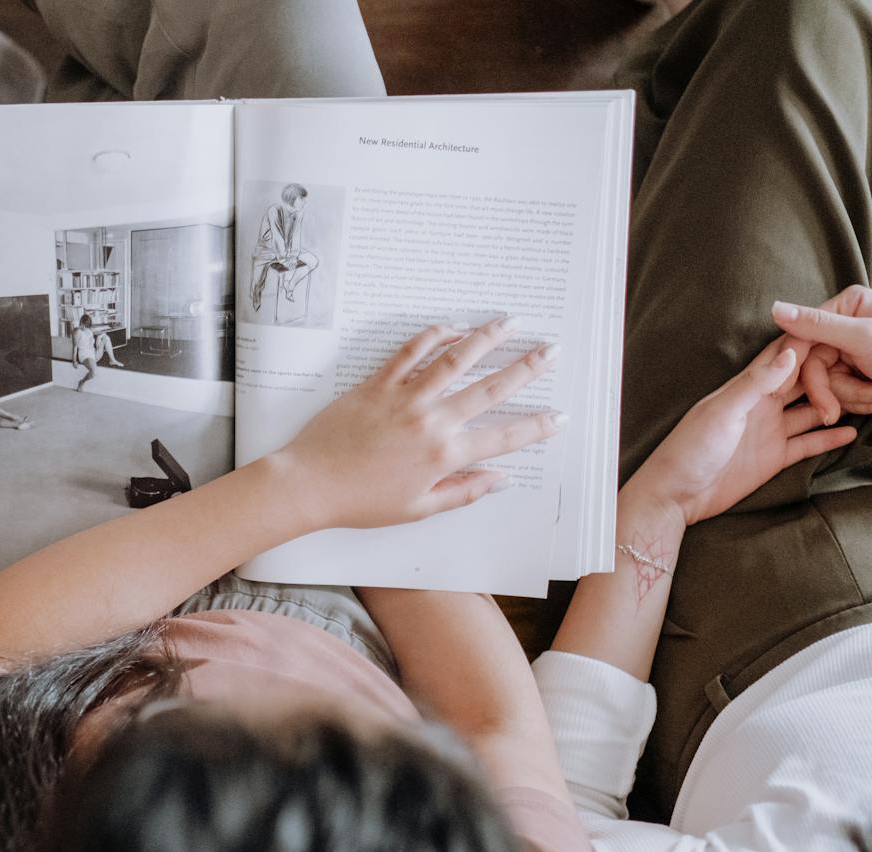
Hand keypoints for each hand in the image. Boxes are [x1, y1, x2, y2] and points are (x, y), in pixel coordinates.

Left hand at [280, 318, 564, 530]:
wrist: (311, 485)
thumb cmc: (362, 502)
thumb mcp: (418, 509)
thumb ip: (462, 491)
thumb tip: (499, 479)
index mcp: (444, 456)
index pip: (504, 438)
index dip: (537, 427)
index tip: (560, 415)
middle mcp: (431, 422)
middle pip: (490, 388)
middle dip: (526, 367)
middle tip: (551, 350)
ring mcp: (405, 398)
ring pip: (454, 360)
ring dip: (487, 338)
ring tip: (510, 323)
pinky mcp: (377, 384)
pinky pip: (410, 352)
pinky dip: (433, 335)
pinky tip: (453, 326)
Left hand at [624, 337, 858, 526]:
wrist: (676, 496)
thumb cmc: (689, 450)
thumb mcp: (723, 412)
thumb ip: (756, 384)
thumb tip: (790, 351)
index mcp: (747, 387)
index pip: (783, 356)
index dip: (810, 341)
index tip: (843, 326)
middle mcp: (762, 405)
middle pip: (804, 381)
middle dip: (834, 371)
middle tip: (870, 362)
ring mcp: (769, 430)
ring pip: (812, 411)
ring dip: (839, 404)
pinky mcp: (773, 457)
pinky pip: (807, 443)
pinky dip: (829, 437)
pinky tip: (854, 430)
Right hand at [770, 287, 871, 435]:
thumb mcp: (863, 339)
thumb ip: (816, 325)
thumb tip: (774, 308)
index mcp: (849, 304)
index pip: (803, 334)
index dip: (797, 366)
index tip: (787, 390)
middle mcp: (847, 324)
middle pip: (812, 364)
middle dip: (831, 390)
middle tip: (833, 413)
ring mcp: (853, 350)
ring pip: (826, 382)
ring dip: (853, 397)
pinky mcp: (859, 374)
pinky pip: (840, 393)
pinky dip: (861, 401)